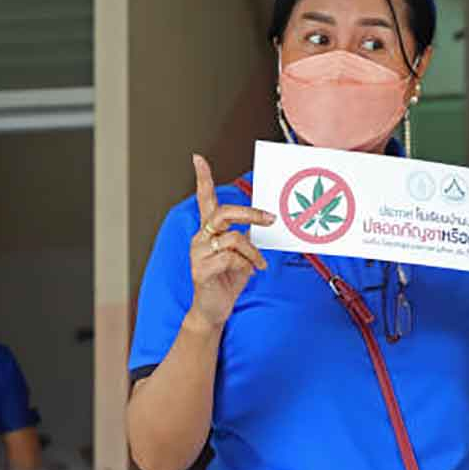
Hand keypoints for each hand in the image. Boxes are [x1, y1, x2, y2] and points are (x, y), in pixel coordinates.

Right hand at [187, 154, 275, 328]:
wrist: (213, 310)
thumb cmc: (227, 280)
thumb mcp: (241, 254)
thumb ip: (247, 237)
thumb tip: (265, 220)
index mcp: (208, 230)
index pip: (204, 199)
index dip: (202, 179)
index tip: (198, 159)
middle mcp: (200, 237)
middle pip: (224, 213)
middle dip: (251, 214)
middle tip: (270, 219)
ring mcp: (198, 253)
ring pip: (234, 239)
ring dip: (253, 253)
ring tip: (258, 265)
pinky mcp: (201, 269)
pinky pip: (231, 258)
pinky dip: (246, 265)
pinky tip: (247, 273)